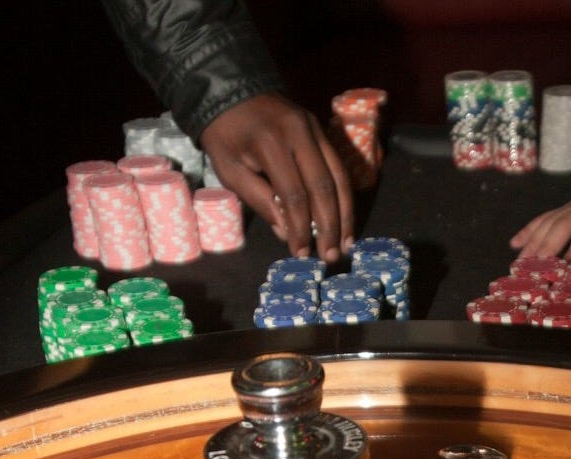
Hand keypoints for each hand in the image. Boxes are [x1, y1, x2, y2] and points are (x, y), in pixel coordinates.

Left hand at [199, 92, 353, 262]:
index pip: (294, 194)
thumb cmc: (225, 134)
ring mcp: (315, 130)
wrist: (230, 91)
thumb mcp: (230, 169)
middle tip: (331, 255)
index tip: (301, 252)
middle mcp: (300, 134)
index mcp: (271, 143)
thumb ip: (259, 200)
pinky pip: (339, 167)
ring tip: (346, 243)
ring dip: (345, 214)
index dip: (300, 227)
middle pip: (324, 187)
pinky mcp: (322, 131)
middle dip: (329, 226)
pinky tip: (345, 218)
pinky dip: (344, 196)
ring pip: (339, 178)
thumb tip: (288, 231)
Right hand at [510, 175, 570, 261]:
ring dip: (533, 241)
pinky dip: (529, 229)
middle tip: (532, 269)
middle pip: (563, 225)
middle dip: (547, 246)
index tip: (566, 266)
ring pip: (551, 221)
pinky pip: (546, 216)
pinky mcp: (569, 206)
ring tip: (519, 262)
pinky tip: (515, 244)